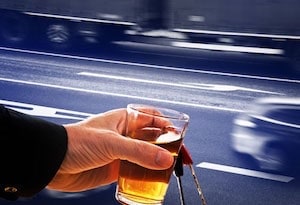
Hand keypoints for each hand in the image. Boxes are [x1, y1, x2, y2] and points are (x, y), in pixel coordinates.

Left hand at [47, 108, 173, 191]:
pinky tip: (152, 183)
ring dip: (158, 164)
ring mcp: (121, 152)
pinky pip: (136, 172)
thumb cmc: (75, 142)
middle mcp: (125, 135)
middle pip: (154, 139)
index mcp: (125, 120)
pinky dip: (145, 178)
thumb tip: (166, 159)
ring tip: (169, 173)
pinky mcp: (115, 168)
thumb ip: (139, 152)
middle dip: (168, 147)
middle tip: (179, 159)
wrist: (53, 162)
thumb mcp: (111, 143)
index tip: (180, 137)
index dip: (169, 125)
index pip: (153, 118)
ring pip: (146, 157)